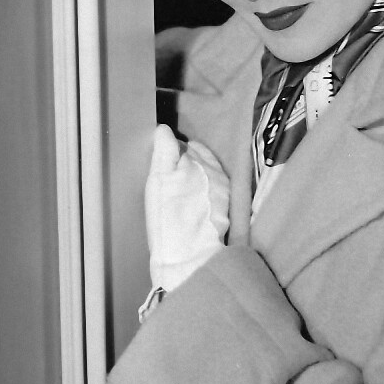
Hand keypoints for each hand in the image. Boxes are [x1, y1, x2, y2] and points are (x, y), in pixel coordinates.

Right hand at [145, 125, 228, 294]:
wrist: (190, 254)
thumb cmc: (168, 217)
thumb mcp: (158, 178)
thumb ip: (164, 150)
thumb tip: (164, 129)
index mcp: (198, 160)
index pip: (183, 145)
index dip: (170, 150)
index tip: (160, 160)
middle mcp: (214, 171)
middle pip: (198, 157)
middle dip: (184, 161)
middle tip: (167, 175)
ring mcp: (222, 190)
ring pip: (207, 174)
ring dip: (195, 176)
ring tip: (178, 190)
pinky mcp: (225, 208)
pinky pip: (213, 192)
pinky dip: (203, 192)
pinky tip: (191, 203)